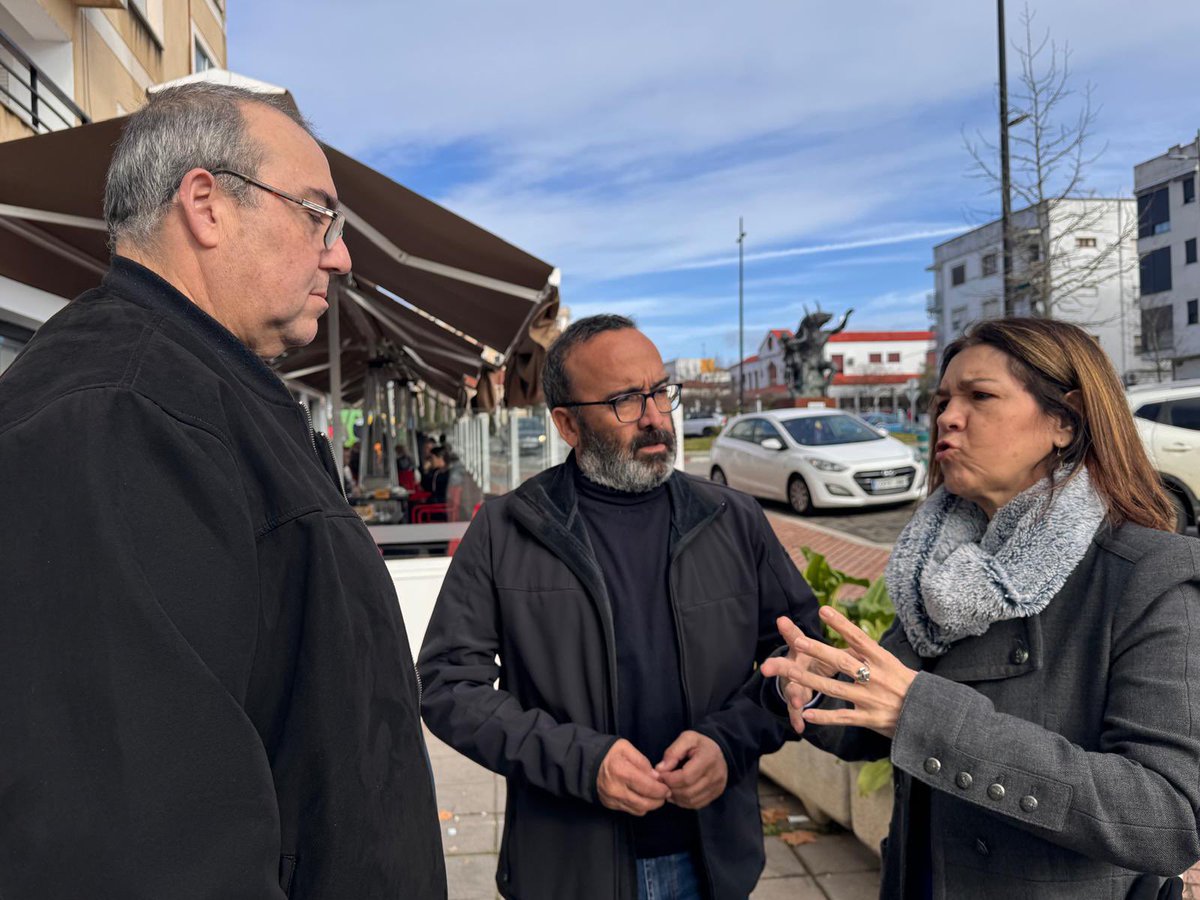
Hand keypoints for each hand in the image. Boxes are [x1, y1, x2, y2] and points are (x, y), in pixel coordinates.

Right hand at [597, 739, 670, 815]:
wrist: (586, 762)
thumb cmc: (608, 753)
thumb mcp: (626, 748)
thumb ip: (642, 761)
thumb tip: (656, 777)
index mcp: (622, 772)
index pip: (648, 787)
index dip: (661, 789)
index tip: (667, 787)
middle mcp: (616, 789)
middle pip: (645, 803)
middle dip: (659, 800)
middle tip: (664, 793)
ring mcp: (612, 799)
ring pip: (639, 810)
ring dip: (651, 805)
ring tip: (655, 796)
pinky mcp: (610, 805)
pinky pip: (630, 811)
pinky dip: (640, 807)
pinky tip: (643, 798)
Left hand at [655, 731, 727, 809]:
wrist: (719, 752)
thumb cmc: (700, 744)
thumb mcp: (687, 738)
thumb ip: (672, 752)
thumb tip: (660, 770)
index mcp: (708, 758)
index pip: (686, 776)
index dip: (669, 778)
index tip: (660, 774)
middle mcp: (716, 775)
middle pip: (688, 791)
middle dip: (670, 788)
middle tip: (661, 782)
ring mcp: (717, 787)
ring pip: (691, 800)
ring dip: (675, 796)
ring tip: (667, 787)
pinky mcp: (715, 794)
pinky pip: (696, 804)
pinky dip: (682, 801)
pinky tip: (676, 793)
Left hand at [761, 606, 916, 737]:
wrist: (930, 714)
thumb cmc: (908, 685)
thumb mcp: (893, 664)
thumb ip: (869, 654)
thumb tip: (849, 637)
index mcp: (883, 660)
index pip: (858, 637)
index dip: (841, 624)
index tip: (822, 609)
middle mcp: (876, 677)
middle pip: (842, 661)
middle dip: (818, 651)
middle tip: (798, 641)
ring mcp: (871, 699)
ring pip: (836, 689)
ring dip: (811, 682)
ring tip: (791, 675)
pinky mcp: (870, 719)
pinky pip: (843, 718)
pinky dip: (825, 717)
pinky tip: (807, 715)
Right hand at [772, 616, 837, 733]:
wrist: (795, 675)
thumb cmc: (817, 658)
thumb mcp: (827, 650)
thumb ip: (841, 644)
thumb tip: (862, 637)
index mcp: (803, 651)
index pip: (795, 638)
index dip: (789, 631)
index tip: (781, 621)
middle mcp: (794, 666)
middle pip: (786, 665)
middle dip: (777, 666)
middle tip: (766, 667)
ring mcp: (793, 684)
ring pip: (791, 690)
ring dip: (794, 695)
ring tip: (797, 702)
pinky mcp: (795, 700)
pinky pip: (795, 710)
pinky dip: (797, 718)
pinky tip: (799, 727)